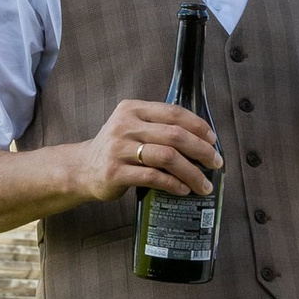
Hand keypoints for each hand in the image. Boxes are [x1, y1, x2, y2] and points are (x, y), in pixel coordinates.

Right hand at [75, 97, 220, 209]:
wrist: (83, 168)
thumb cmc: (116, 149)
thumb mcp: (132, 127)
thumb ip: (159, 127)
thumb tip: (202, 140)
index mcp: (133, 109)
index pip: (173, 112)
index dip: (198, 126)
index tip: (213, 140)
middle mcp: (125, 125)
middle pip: (174, 135)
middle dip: (201, 150)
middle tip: (216, 163)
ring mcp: (119, 149)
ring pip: (167, 157)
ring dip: (192, 172)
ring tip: (204, 183)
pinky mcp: (115, 172)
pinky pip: (153, 177)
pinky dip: (173, 184)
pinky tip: (183, 189)